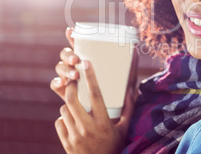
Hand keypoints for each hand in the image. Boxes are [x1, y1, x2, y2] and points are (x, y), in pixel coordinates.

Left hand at [50, 27, 136, 152]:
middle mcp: (88, 128)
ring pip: (64, 110)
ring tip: (75, 103)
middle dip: (71, 86)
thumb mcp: (124, 128)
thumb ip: (129, 108)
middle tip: (73, 80)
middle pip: (73, 99)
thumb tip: (132, 89)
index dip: (90, 77)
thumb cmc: (114, 145)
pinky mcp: (66, 143)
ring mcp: (75, 136)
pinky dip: (64, 118)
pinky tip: (71, 119)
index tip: (86, 63)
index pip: (95, 95)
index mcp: (103, 122)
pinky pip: (60, 122)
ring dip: (68, 104)